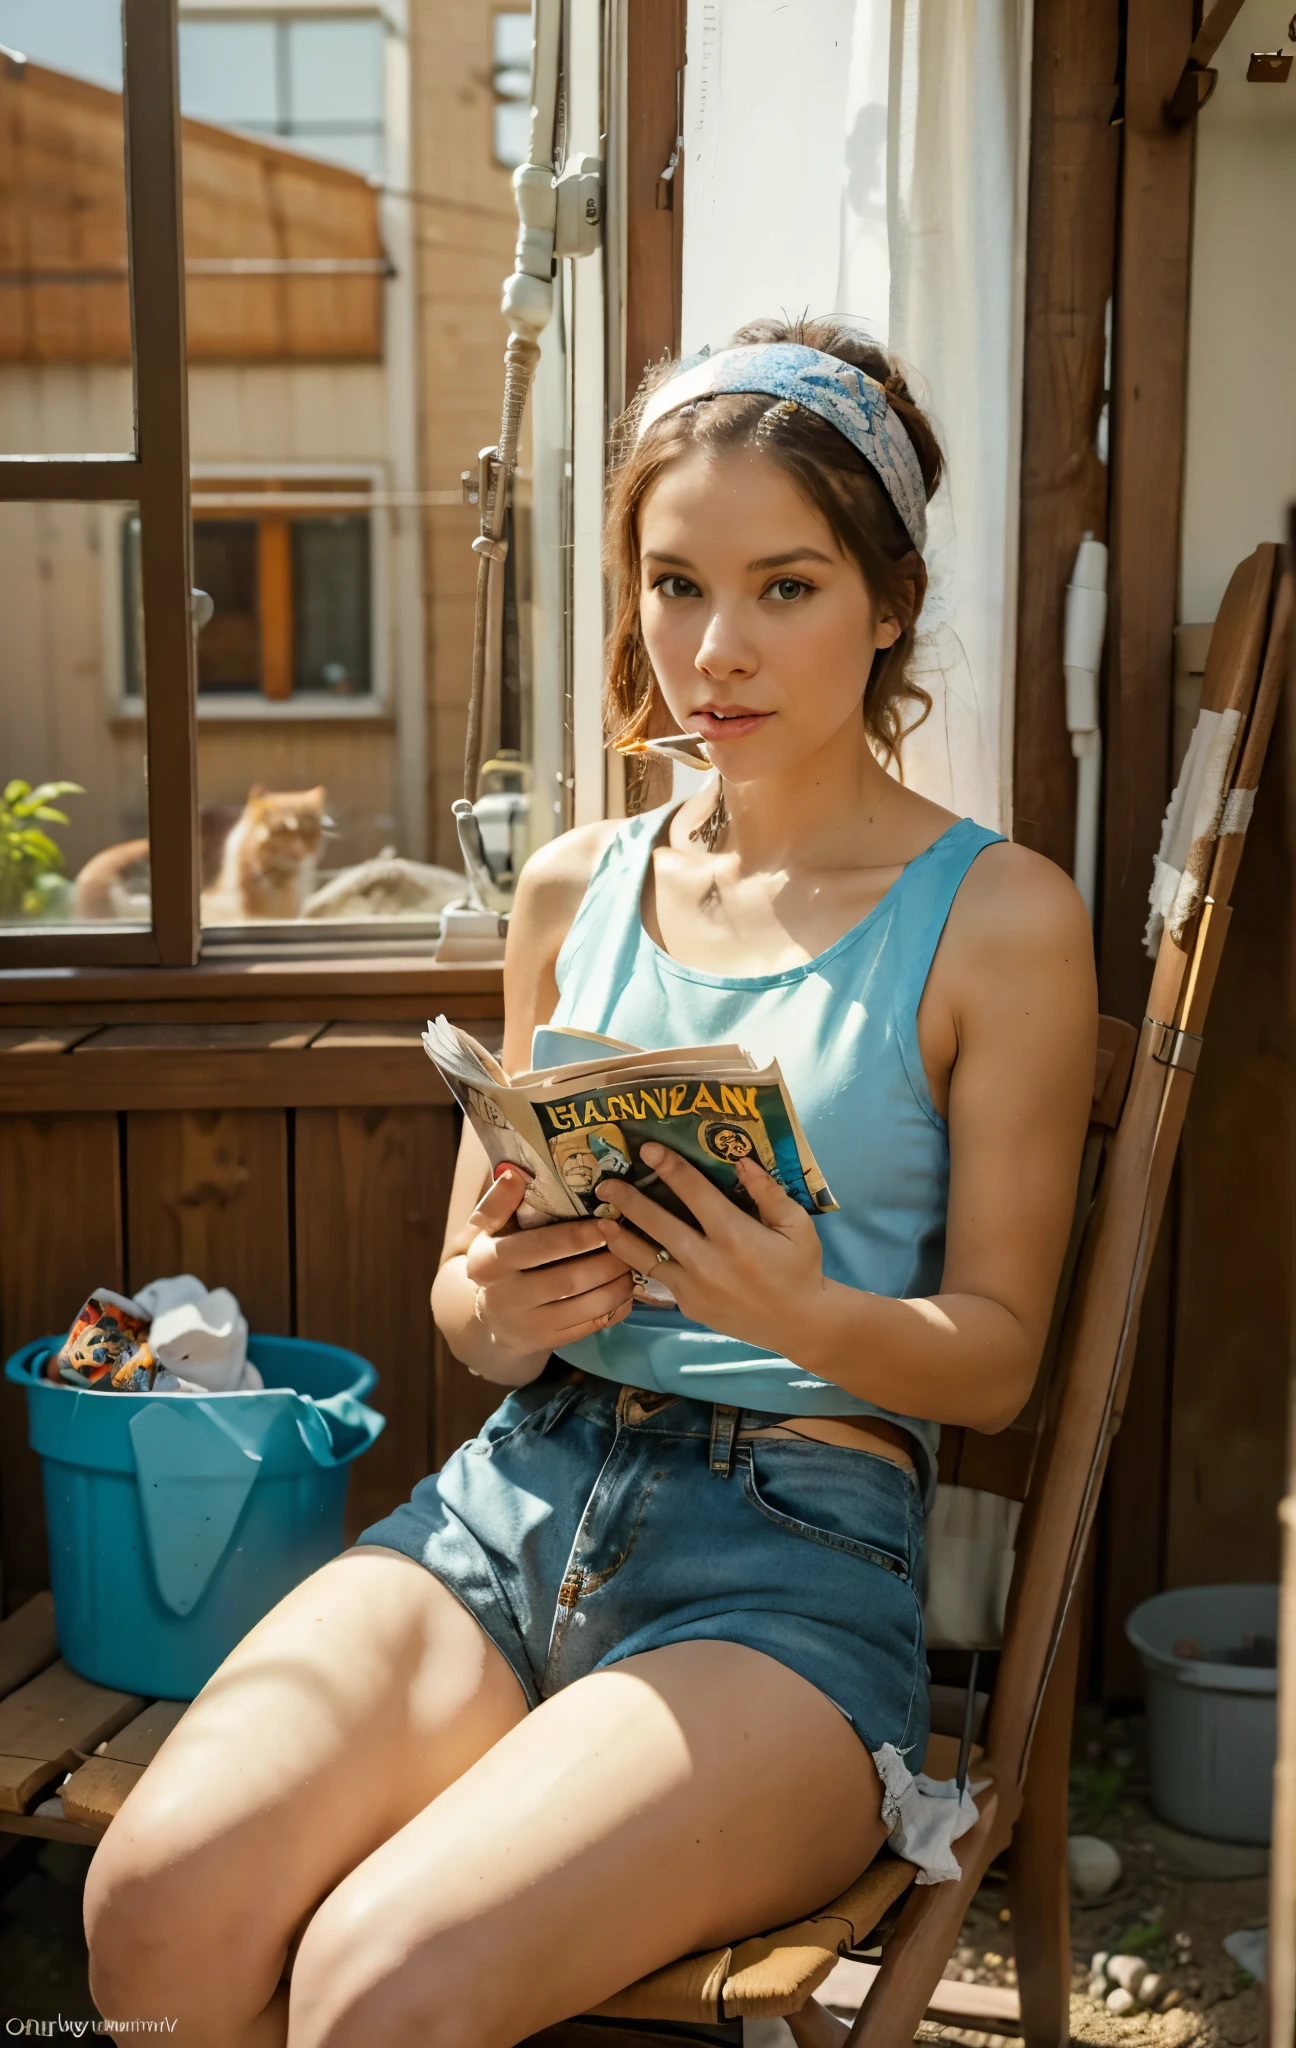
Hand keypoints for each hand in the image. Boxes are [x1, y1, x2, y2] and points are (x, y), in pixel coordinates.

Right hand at [461, 1166, 634, 1360]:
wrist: (490, 1316)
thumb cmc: (496, 1258)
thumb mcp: (486, 1230)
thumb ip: (498, 1203)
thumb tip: (516, 1174)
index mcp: (489, 1263)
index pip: (540, 1247)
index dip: (578, 1236)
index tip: (607, 1222)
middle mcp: (506, 1298)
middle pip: (569, 1279)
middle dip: (607, 1261)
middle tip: (631, 1241)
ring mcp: (529, 1325)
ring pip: (586, 1306)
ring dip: (618, 1285)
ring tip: (634, 1263)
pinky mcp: (549, 1342)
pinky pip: (591, 1326)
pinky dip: (616, 1308)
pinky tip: (629, 1291)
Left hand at [594, 1142, 826, 1354]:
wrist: (798, 1323)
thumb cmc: (799, 1268)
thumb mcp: (796, 1225)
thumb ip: (768, 1192)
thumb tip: (740, 1160)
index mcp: (735, 1234)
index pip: (694, 1192)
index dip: (669, 1168)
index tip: (647, 1150)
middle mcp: (708, 1260)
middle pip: (658, 1222)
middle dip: (628, 1200)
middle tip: (604, 1183)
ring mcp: (694, 1287)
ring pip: (646, 1257)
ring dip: (620, 1236)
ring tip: (599, 1221)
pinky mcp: (688, 1306)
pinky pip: (657, 1280)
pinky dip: (638, 1264)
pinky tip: (623, 1251)